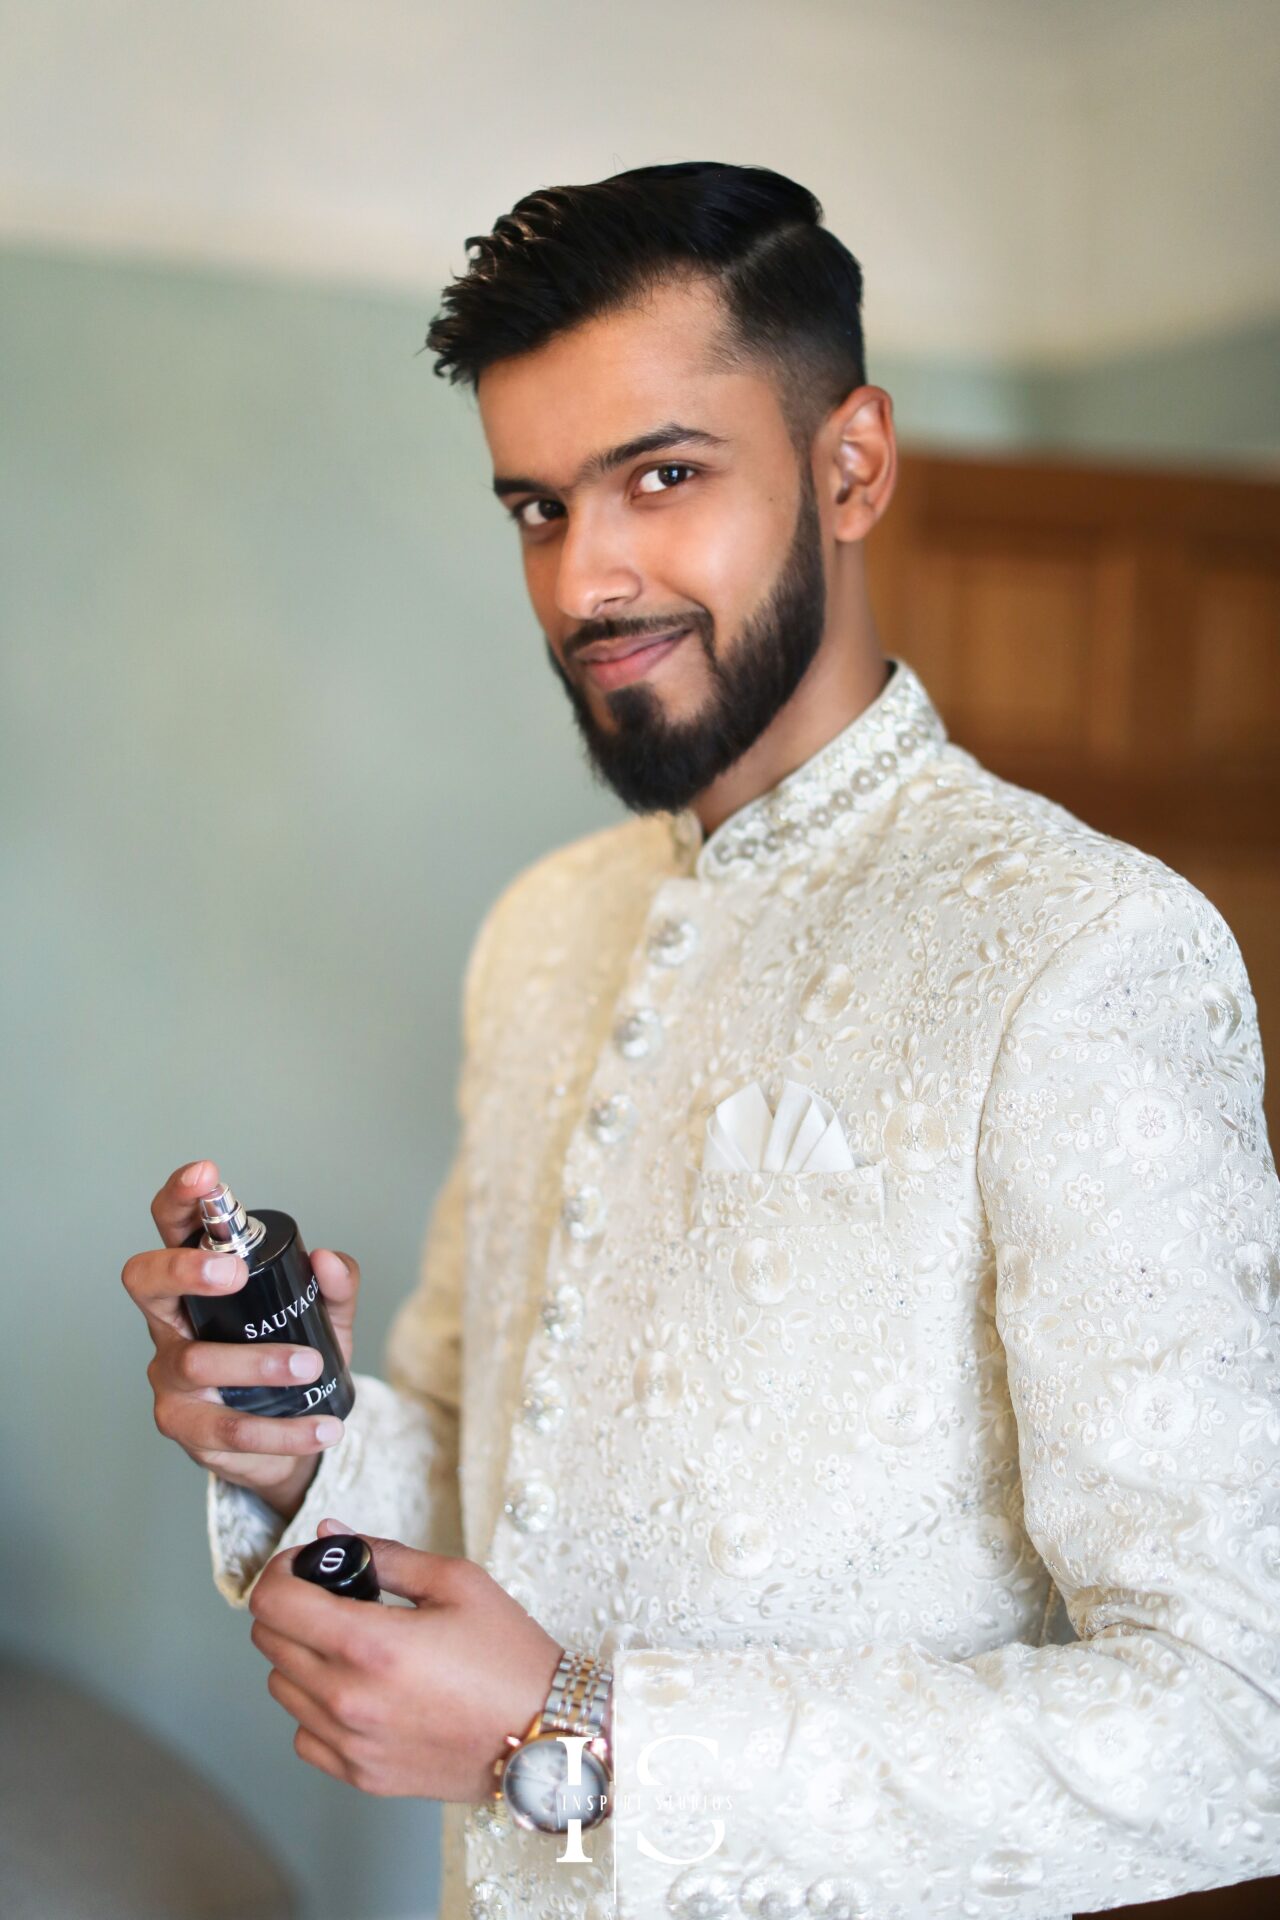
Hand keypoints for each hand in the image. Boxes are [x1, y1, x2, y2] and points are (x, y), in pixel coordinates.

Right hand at [122, 1159, 361, 1518]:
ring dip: (258, 1362)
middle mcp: (171, 1322)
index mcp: (197, 1282)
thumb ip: (335, 1288)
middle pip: (145, 1280)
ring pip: (195, 1360)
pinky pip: (226, 1427)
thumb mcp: (323, 1320)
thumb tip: (329, 1259)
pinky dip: (281, 1429)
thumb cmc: (292, 1359)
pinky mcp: (185, 1427)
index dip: (180, 1198)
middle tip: (234, 1272)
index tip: (206, 1175)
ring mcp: (170, 1376)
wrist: (289, 1442)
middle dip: (183, 1268)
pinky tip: (322, 1426)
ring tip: (311, 1366)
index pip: (172, 1227)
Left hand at [248, 1519, 564, 1802]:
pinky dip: (316, 1707)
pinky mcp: (359, 1775)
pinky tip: (358, 1689)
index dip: (280, 1571)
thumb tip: (329, 1533)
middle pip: (269, 1642)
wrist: (543, 1735)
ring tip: (352, 1644)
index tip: (303, 1565)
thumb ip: (384, 1553)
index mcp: (370, 1644)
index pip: (272, 1603)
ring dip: (302, 1656)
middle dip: (291, 1607)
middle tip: (331, 1597)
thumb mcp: (456, 1581)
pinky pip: (303, 1734)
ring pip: (281, 1687)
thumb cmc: (507, 1654)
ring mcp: (350, 1743)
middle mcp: (348, 1699)